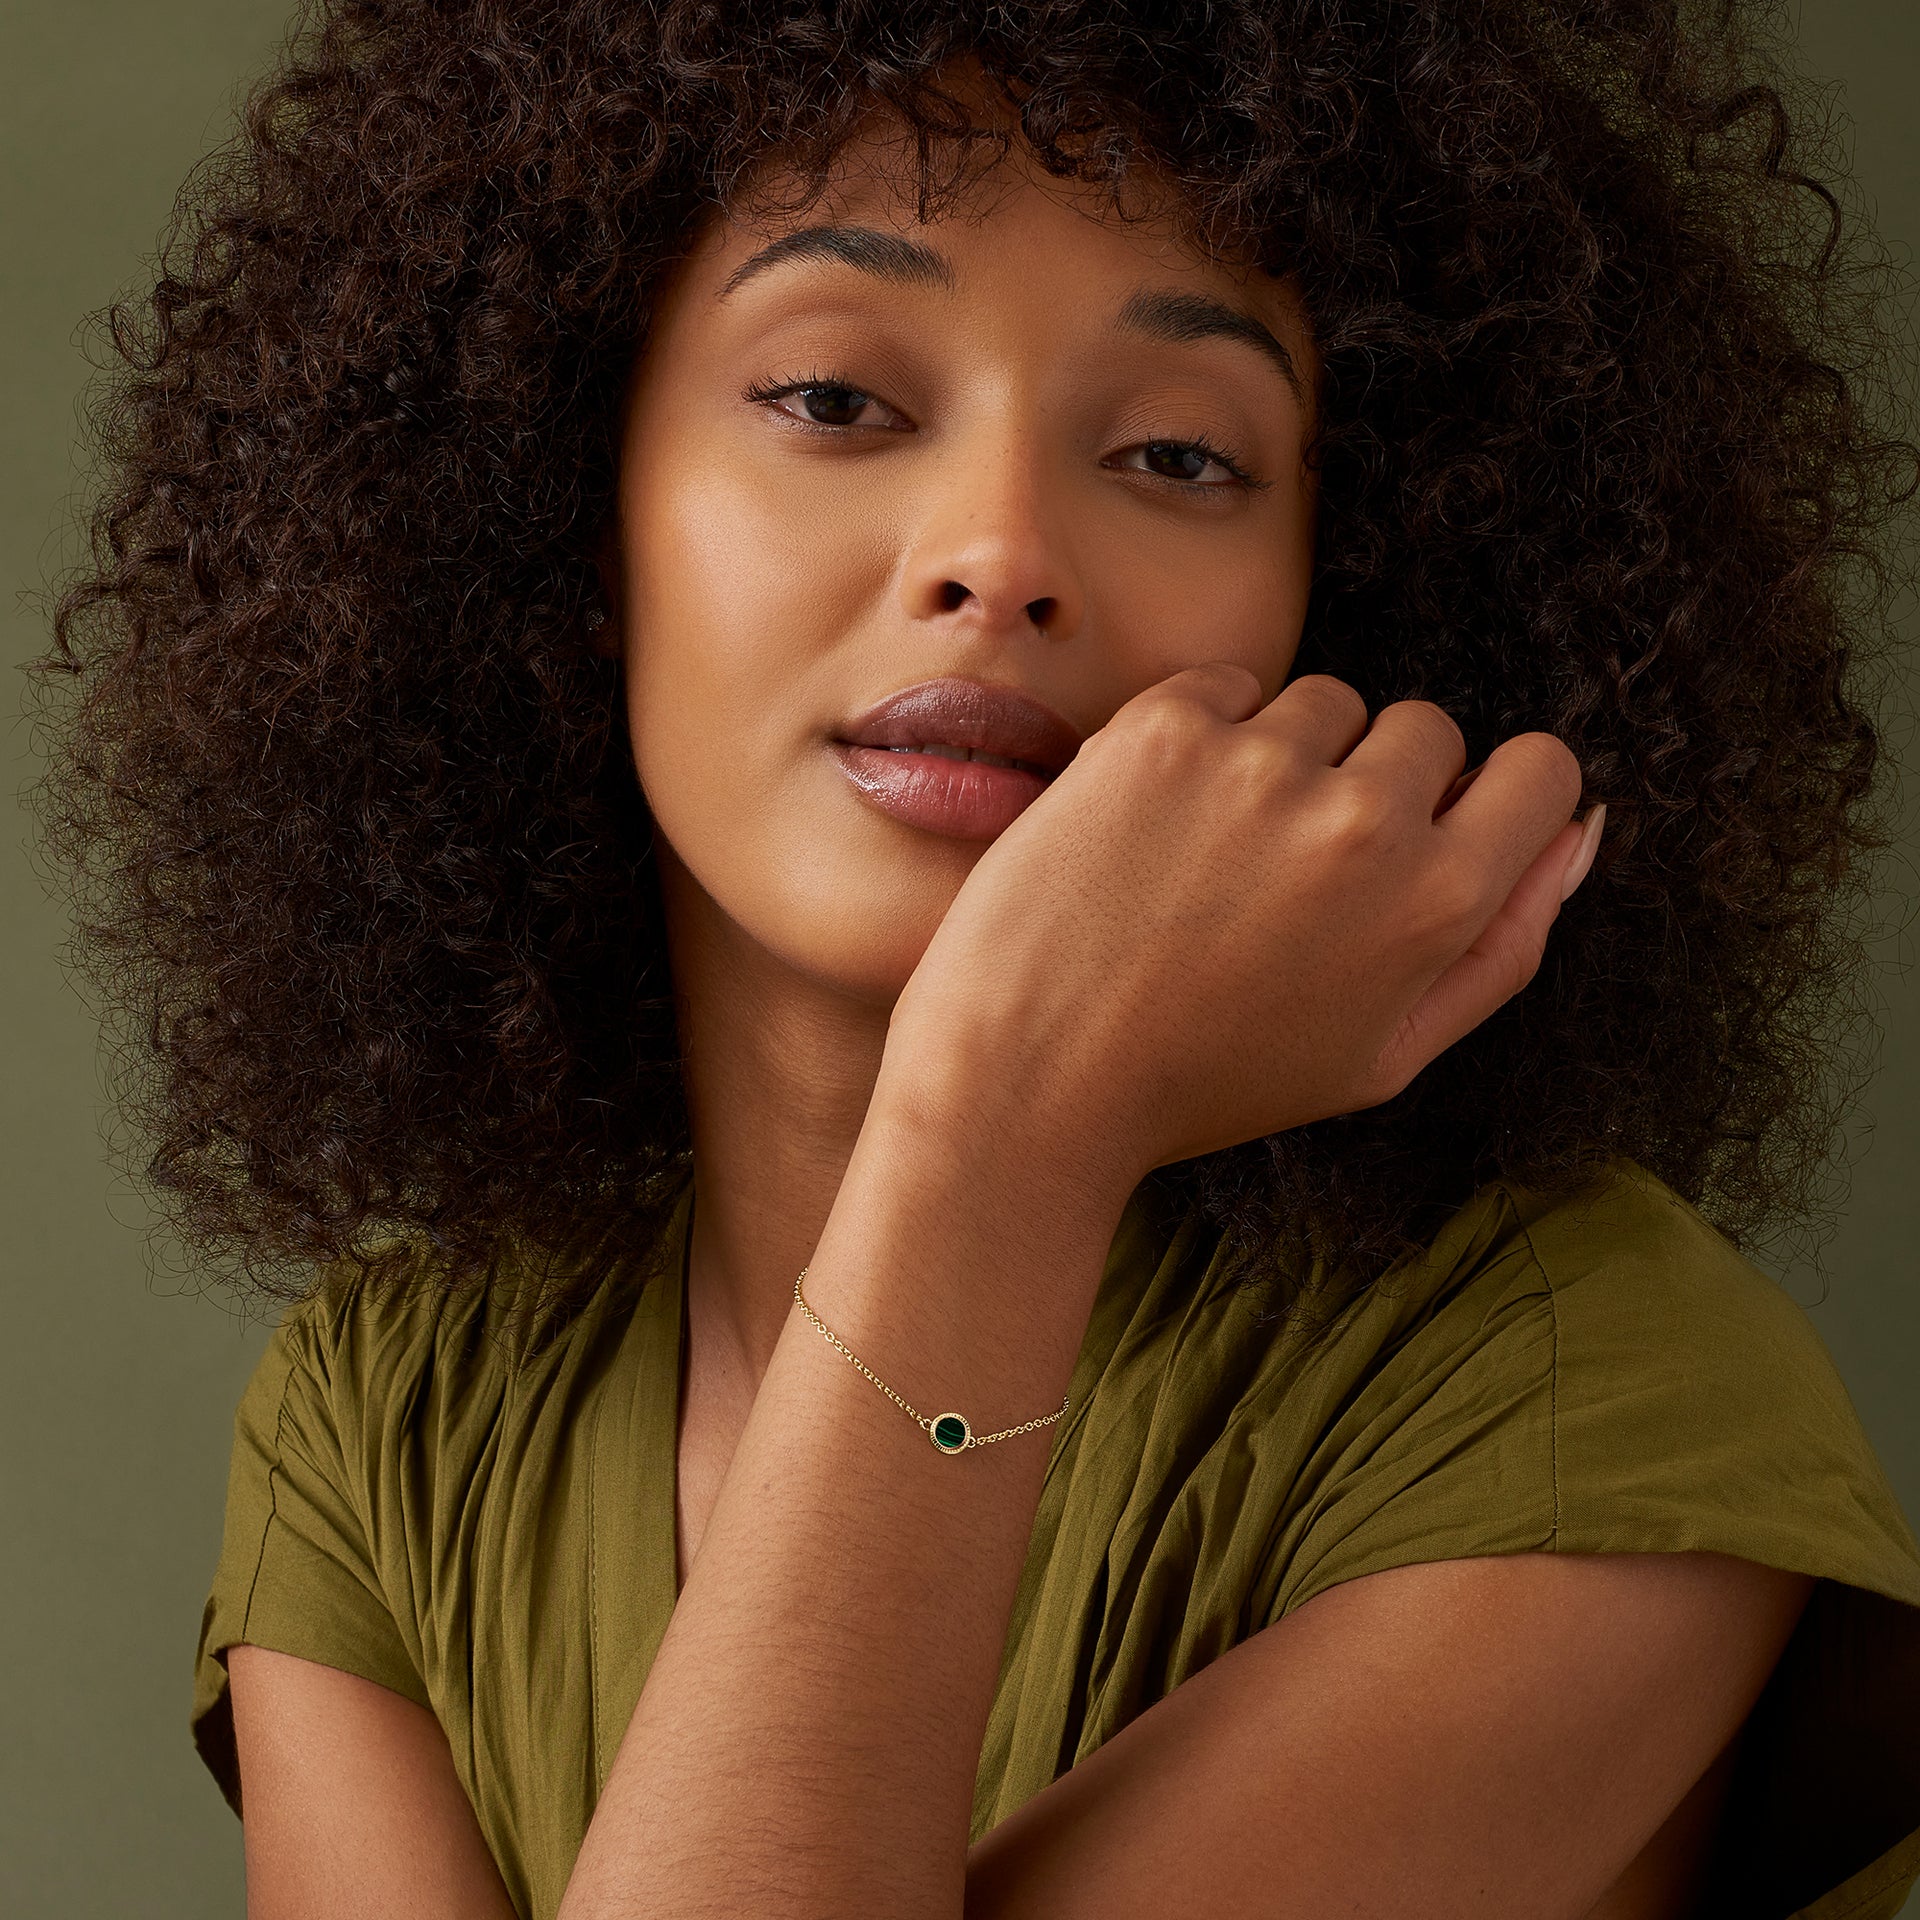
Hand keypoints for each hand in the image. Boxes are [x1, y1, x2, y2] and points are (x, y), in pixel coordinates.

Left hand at [884, 665, 1592, 1203]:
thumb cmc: (1207, 1082)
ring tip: (1210, 857)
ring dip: (1284, 756)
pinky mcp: (1161, 729)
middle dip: (1376, 781)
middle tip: (1290, 873)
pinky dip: (1201, 736)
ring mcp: (1259, 763)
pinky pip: (1226, 686)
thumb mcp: (1383, 1055)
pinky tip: (1156, 822)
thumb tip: (1582, 831)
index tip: (1430, 825)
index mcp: (1437, 905)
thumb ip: (1503, 944)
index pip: (1539, 771)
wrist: (1029, 1081)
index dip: (1487, 794)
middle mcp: (1364, 819)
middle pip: (1426, 729)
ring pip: (1322, 702)